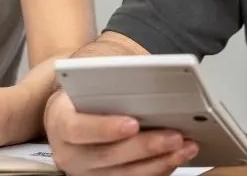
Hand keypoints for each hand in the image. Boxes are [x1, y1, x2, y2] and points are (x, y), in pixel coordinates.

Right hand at [44, 90, 197, 175]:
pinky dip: (159, 169)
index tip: (133, 123)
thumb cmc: (82, 96)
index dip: (106, 128)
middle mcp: (70, 153)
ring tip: (185, 146)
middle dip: (146, 146)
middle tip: (175, 135)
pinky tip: (177, 156)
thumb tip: (145, 80)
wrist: (70, 115)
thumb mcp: (86, 83)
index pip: (78, 129)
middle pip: (108, 156)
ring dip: (160, 161)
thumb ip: (107, 84)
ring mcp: (87, 172)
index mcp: (60, 123)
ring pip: (125, 174)